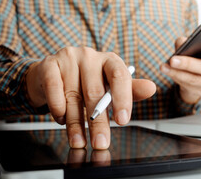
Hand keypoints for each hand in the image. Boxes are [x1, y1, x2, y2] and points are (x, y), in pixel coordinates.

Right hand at [25, 47, 156, 148]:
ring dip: (75, 123)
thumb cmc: (86, 81)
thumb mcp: (110, 86)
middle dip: (98, 123)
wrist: (51, 73)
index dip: (123, 99)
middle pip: (95, 93)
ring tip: (79, 141)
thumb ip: (130, 90)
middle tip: (100, 143)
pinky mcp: (49, 64)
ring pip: (73, 96)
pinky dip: (57, 108)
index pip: (120, 76)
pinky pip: (54, 89)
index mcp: (110, 60)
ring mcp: (69, 58)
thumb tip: (151, 88)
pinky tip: (61, 119)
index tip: (122, 120)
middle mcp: (90, 56)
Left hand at [160, 38, 200, 103]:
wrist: (196, 72)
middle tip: (173, 59)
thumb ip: (189, 40)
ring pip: (195, 79)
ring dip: (178, 73)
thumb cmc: (198, 53)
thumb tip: (182, 43)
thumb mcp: (195, 44)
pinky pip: (189, 85)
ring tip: (165, 66)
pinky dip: (176, 77)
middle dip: (189, 64)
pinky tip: (167, 70)